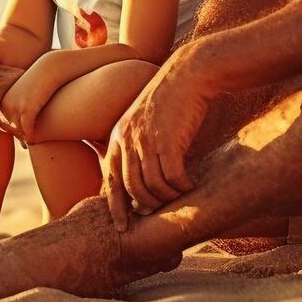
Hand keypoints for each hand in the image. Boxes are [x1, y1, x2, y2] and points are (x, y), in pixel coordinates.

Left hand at [0, 57, 60, 144]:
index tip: (22, 136)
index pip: (2, 122)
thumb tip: (18, 125)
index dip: (12, 131)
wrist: (49, 69)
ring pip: (17, 130)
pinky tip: (36, 140)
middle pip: (8, 128)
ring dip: (25, 138)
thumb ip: (20, 108)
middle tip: (27, 142)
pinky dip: (32, 136)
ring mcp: (15, 106)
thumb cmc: (40, 83)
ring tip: (32, 142)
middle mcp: (6, 103)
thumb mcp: (26, 95)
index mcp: (3, 99)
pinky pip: (27, 129)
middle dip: (18, 136)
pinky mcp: (27, 109)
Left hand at [103, 49, 211, 230]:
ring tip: (178, 199)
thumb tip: (139, 182)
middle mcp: (127, 139)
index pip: (110, 180)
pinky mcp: (168, 139)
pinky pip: (172, 177)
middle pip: (132, 187)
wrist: (188, 74)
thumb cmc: (170, 101)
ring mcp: (146, 139)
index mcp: (117, 136)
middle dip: (145, 207)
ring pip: (152, 186)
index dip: (115, 207)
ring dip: (166, 199)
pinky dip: (181, 187)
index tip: (122, 227)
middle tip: (159, 216)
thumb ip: (136, 147)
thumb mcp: (143, 122)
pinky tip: (190, 186)